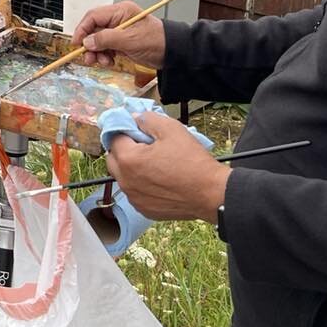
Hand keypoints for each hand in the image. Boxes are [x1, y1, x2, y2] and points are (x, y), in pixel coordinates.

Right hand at [71, 1, 165, 68]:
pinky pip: (106, 48)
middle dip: (89, 44)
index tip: (77, 43)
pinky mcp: (121, 43)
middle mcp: (117, 20)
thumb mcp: (129, 39)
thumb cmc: (157, 41)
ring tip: (101, 61)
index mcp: (120, 11)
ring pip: (98, 41)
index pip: (93, 16)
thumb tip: (88, 41)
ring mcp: (119, 32)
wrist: (172, 53)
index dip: (82, 29)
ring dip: (97, 53)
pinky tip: (109, 61)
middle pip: (93, 30)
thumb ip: (106, 39)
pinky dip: (104, 56)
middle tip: (88, 57)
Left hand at [105, 112, 229, 222]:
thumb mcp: (172, 130)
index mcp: (129, 160)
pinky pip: (135, 192)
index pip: (114, 138)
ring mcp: (134, 198)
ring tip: (154, 163)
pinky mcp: (144, 209)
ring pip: (123, 177)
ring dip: (131, 168)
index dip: (125, 130)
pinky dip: (141, 184)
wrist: (212, 194)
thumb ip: (148, 120)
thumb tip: (135, 118)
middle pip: (113, 159)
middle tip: (144, 145)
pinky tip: (159, 179)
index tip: (137, 130)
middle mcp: (126, 182)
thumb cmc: (193, 162)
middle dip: (124, 149)